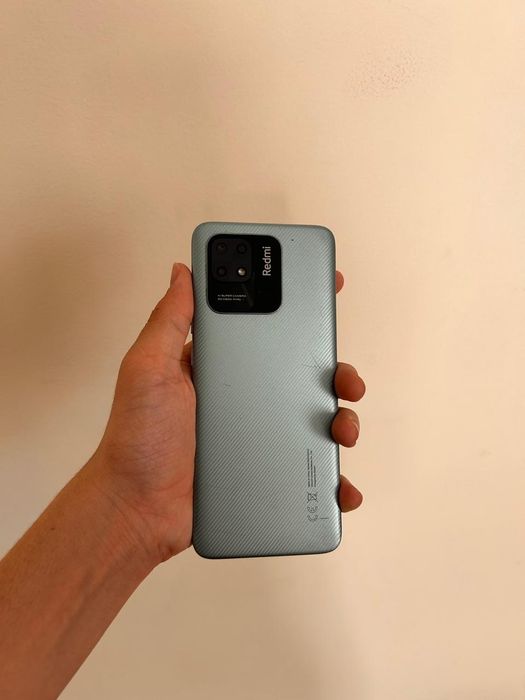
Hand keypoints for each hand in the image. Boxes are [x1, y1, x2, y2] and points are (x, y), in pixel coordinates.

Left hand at [88, 264, 365, 564]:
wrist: (138, 508)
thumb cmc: (137, 438)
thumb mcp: (148, 368)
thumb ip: (169, 319)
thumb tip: (183, 271)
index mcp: (221, 365)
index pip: (266, 328)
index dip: (298, 310)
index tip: (325, 291)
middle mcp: (244, 396)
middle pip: (303, 374)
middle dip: (335, 371)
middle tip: (345, 379)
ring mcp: (258, 433)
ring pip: (316, 419)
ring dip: (343, 420)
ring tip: (344, 432)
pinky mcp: (265, 471)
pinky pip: (310, 470)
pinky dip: (334, 478)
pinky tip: (343, 484)